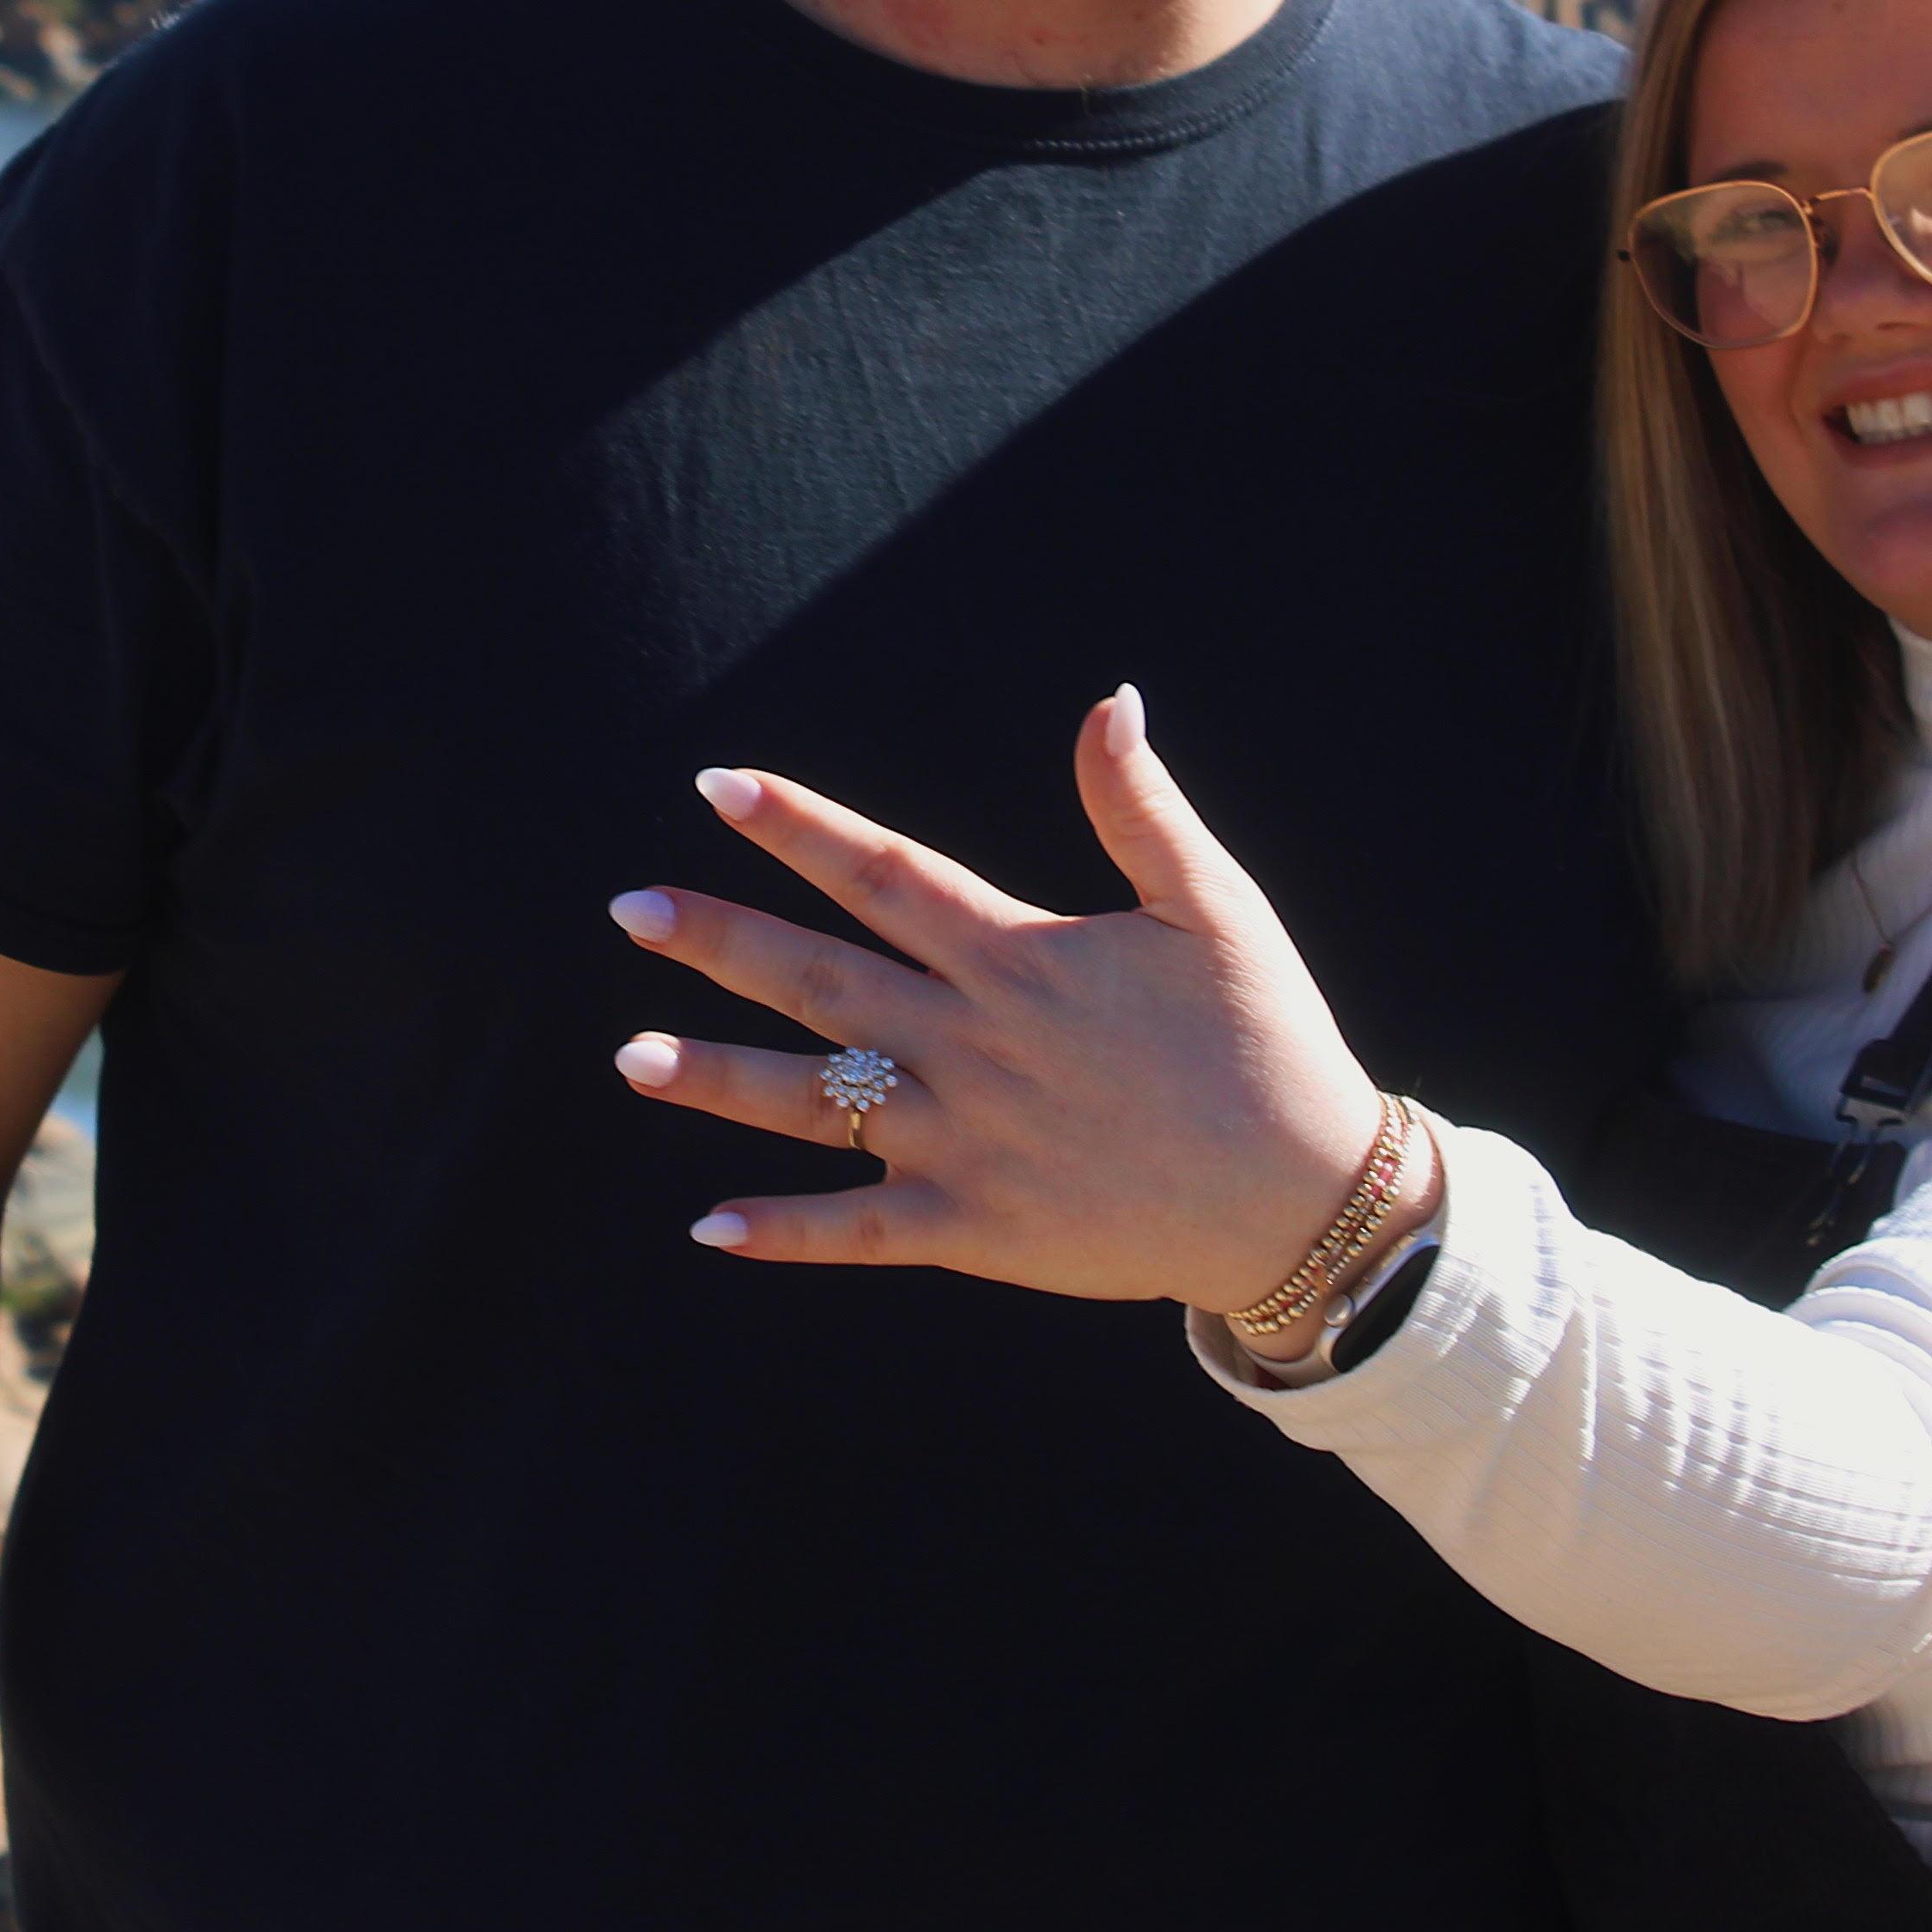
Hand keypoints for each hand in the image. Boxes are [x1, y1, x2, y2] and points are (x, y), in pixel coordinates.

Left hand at [607, 689, 1393, 1315]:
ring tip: (628, 1058)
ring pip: (819, 1103)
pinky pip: (862, 1231)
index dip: (798, 826)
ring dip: (718, 1083)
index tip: (717, 786)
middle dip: (719, 942)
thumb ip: (1143, 808)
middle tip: (627, 909)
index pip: (885, 873)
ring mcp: (968, 1142)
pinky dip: (785, 1232)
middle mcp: (977, 1044)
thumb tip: (1111, 699)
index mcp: (1022, 957)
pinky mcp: (979, 1229)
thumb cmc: (1266, 1040)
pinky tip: (707, 1226)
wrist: (1304, 1199)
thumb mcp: (1218, 907)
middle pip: (821, 979)